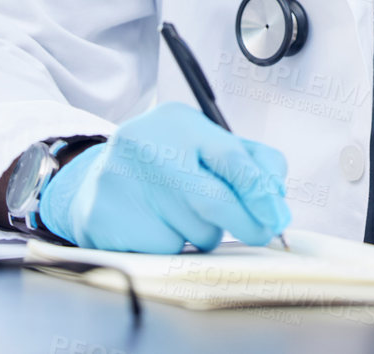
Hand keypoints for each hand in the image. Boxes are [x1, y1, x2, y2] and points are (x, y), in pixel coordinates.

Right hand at [36, 103, 290, 252]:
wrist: (95, 182)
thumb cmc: (166, 165)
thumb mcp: (204, 145)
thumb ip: (249, 162)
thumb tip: (276, 201)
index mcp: (178, 123)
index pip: (229, 157)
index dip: (259, 190)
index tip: (278, 215)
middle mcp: (146, 147)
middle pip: (214, 201)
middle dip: (247, 223)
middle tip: (262, 232)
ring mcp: (122, 184)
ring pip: (194, 233)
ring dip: (203, 233)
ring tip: (181, 213)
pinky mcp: (108, 221)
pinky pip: (166, 250)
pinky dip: (173, 246)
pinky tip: (155, 226)